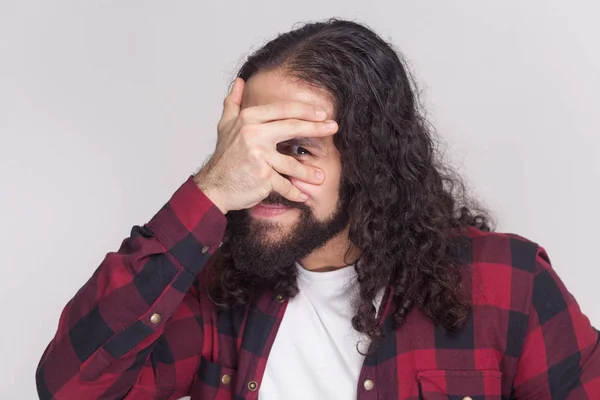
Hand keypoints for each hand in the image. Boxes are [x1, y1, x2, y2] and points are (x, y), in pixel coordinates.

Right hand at [194, 78, 337, 213]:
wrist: (213, 186)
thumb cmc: (224, 158)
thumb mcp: (225, 126)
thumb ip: (233, 102)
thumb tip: (240, 82)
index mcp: (248, 119)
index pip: (282, 110)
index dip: (305, 110)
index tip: (322, 112)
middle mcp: (253, 134)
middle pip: (292, 127)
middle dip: (316, 127)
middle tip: (333, 127)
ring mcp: (258, 156)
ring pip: (292, 162)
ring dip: (309, 172)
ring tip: (320, 176)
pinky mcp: (263, 177)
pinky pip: (285, 184)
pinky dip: (294, 192)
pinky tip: (303, 196)